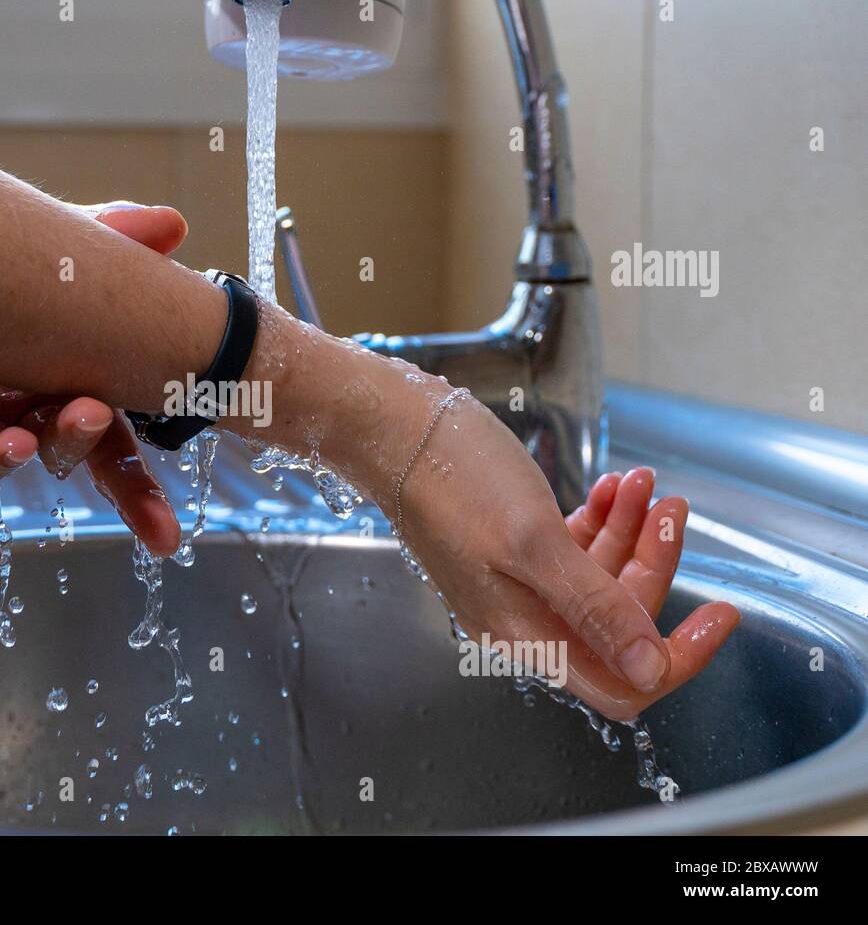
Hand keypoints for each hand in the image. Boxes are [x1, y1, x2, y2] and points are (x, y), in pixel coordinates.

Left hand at [0, 202, 189, 556]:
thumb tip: (173, 224)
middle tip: (85, 413)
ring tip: (16, 445)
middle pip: (67, 446)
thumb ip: (117, 237)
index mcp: (78, 382)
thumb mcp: (67, 245)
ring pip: (3, 448)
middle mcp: (33, 404)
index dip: (140, 494)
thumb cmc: (5, 254)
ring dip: (13, 454)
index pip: (118, 447)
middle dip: (78, 441)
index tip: (164, 538)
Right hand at [389, 390, 738, 720]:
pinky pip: (574, 552)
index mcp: (526, 636)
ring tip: (641, 483)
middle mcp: (524, 621)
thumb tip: (650, 670)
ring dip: (629, 534)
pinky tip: (608, 488)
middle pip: (617, 624)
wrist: (392, 431)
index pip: (622, 682)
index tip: (721, 612)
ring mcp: (517, 586)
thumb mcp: (534, 543)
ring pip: (599, 581)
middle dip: (653, 567)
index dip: (676, 656)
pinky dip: (599, 522)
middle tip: (669, 507)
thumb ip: (594, 608)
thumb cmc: (454, 480)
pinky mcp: (513, 551)